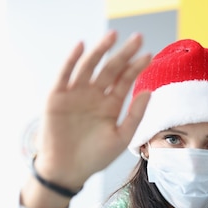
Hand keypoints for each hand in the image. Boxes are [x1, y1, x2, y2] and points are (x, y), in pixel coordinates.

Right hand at [33, 30, 151, 190]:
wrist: (68, 171)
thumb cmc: (96, 157)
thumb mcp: (122, 137)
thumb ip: (135, 115)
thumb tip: (149, 91)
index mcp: (110, 105)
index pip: (125, 80)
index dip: (136, 67)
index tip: (149, 55)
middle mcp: (94, 96)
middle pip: (111, 69)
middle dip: (124, 54)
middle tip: (137, 38)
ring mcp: (76, 94)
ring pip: (90, 67)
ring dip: (100, 50)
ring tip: (113, 36)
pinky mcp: (58, 97)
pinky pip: (65, 75)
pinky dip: (72, 60)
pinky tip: (82, 47)